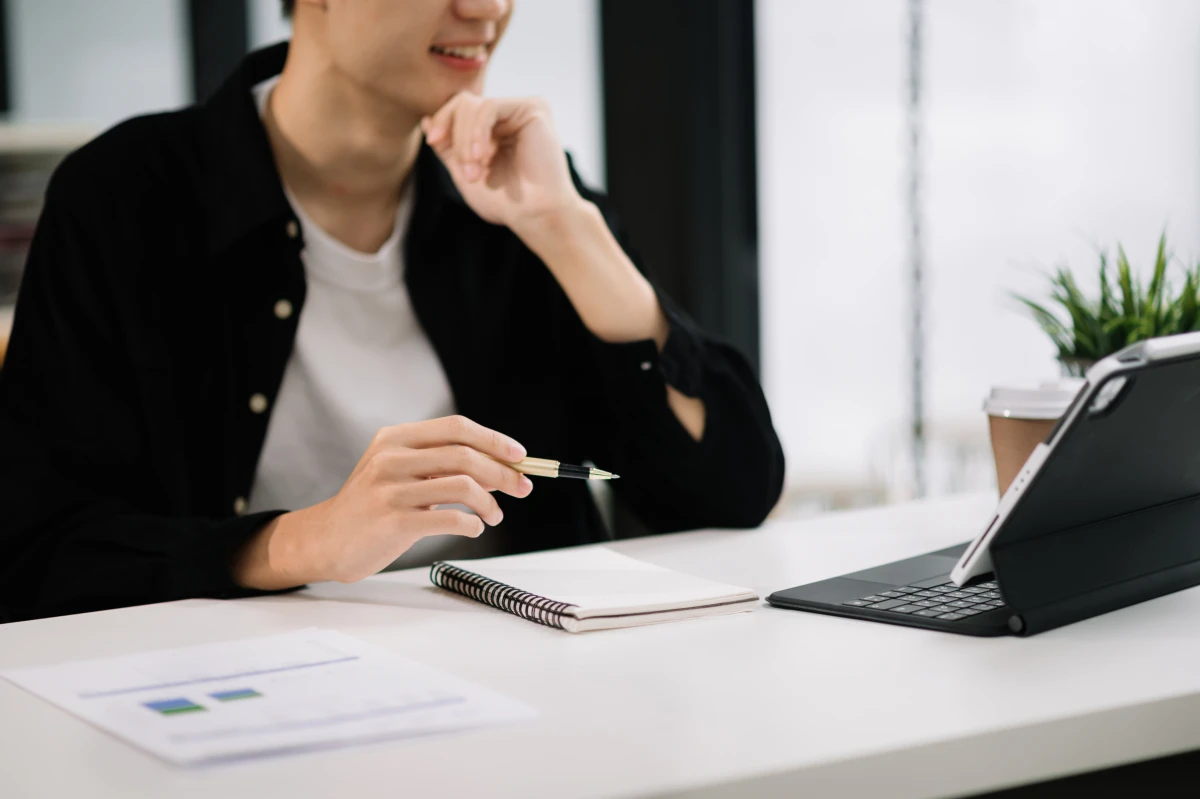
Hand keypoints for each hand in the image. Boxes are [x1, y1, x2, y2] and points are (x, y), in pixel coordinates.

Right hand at [233, 415, 533, 588]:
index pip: (456, 428)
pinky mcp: (393, 521)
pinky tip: (473, 529)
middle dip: (503, 472)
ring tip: (494, 516)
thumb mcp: (397, 471)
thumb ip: (439, 464)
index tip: (520, 455)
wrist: (325, 540)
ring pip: (463, 486)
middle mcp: (391, 458)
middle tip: (522, 488)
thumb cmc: (371, 506)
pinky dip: (472, 524)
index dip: (494, 440)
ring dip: (490, 503)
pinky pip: (450, 519)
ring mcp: (390, 490)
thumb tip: (499, 467)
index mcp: (395, 438)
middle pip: (465, 455)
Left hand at [421, 92, 583, 233]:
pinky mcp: (533, 108)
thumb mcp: (464, 172)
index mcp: (494, 127)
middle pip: (463, 103)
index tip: (434, 142)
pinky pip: (489, 107)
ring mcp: (521, 108)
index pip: (459, 109)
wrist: (536, 216)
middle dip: (456, 137)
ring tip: (475, 172)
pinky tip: (482, 157)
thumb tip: (425, 121)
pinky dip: (478, 132)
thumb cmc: (505, 202)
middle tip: (467, 173)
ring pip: (473, 105)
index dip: (442, 122)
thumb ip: (447, 147)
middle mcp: (509, 114)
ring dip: (466, 141)